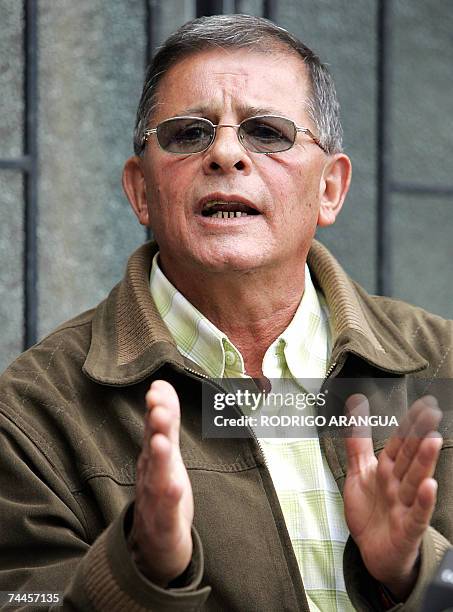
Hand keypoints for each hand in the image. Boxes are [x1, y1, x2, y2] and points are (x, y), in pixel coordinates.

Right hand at [128, 380, 193, 586]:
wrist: (155, 546)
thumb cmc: (161, 491)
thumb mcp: (166, 453)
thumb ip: (166, 420)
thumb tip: (162, 384)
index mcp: (152, 457)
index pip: (154, 429)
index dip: (157, 408)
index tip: (158, 387)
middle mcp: (149, 475)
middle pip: (152, 449)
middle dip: (155, 427)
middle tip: (157, 406)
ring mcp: (154, 500)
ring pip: (156, 478)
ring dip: (158, 459)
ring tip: (161, 441)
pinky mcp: (164, 525)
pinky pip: (166, 512)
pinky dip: (169, 499)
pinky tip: (175, 487)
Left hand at [343, 394, 442, 600]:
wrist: (372, 552)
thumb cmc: (370, 510)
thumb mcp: (358, 472)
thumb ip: (357, 441)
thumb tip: (355, 404)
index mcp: (387, 469)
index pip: (400, 443)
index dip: (409, 424)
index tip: (424, 404)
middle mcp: (398, 484)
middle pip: (410, 457)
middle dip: (419, 436)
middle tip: (433, 413)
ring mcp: (404, 505)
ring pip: (414, 480)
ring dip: (424, 461)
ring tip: (433, 441)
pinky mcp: (407, 529)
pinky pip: (416, 513)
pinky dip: (423, 501)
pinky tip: (429, 485)